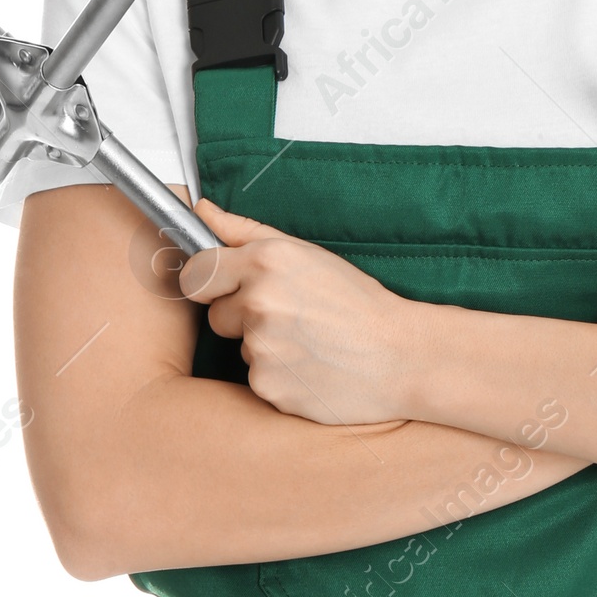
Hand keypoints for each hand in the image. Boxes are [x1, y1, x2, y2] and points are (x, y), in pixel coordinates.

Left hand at [177, 198, 417, 430]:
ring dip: (264, 347)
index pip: (196, 274)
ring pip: (239, 348)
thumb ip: (245, 232)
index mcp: (267, 261)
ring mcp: (262, 347)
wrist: (400, 357)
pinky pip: (256, 378)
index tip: (226, 289)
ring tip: (309, 342)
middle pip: (215, 315)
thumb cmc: (357, 303)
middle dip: (242, 316)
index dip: (209, 283)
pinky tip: (311, 367)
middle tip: (290, 316)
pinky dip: (278, 376)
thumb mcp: (306, 254)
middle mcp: (259, 301)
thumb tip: (201, 211)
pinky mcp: (267, 386)